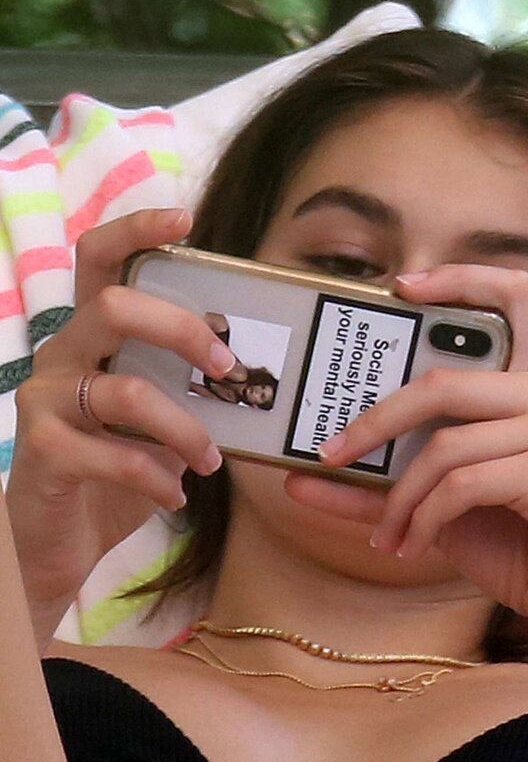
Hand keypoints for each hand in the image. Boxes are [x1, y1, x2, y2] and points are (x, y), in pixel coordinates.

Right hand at [5, 209, 233, 612]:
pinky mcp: (42, 452)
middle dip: (183, 329)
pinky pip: (115, 456)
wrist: (61, 543)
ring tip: (211, 461)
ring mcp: (44, 401)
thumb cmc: (115, 470)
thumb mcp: (156, 420)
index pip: (98, 261)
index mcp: (91, 337)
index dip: (134, 231)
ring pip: (125, 392)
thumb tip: (251, 372)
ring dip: (186, 429)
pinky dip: (159, 479)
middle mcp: (60, 355)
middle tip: (228, 365)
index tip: (185, 218)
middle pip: (114, 307)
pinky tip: (175, 497)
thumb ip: (184, 388)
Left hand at [284, 264, 527, 659]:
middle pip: (442, 381)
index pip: (513, 296)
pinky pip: (460, 483)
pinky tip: (413, 548)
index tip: (401, 288)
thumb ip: (380, 486)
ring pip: (443, 444)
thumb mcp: (442, 506)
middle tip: (331, 456)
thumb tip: (297, 479)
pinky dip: (424, 520)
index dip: (460, 278)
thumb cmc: (518, 545)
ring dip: (398, 498)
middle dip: (374, 422)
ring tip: (386, 535)